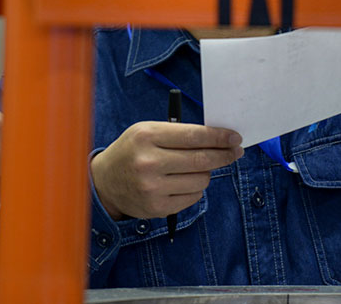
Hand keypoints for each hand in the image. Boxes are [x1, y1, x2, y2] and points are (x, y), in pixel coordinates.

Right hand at [90, 121, 242, 220]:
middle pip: (201, 160)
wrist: (105, 182)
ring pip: (201, 180)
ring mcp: (152, 188)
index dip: (219, 137)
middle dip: (224, 155)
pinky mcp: (157, 208)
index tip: (235, 138)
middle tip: (235, 152)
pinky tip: (182, 183)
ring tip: (193, 168)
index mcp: (147, 136)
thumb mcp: (148, 132)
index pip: (193, 136)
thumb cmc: (132, 151)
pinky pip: (192, 198)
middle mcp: (149, 162)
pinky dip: (194, 189)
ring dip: (205, 173)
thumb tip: (218, 139)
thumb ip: (179, 133)